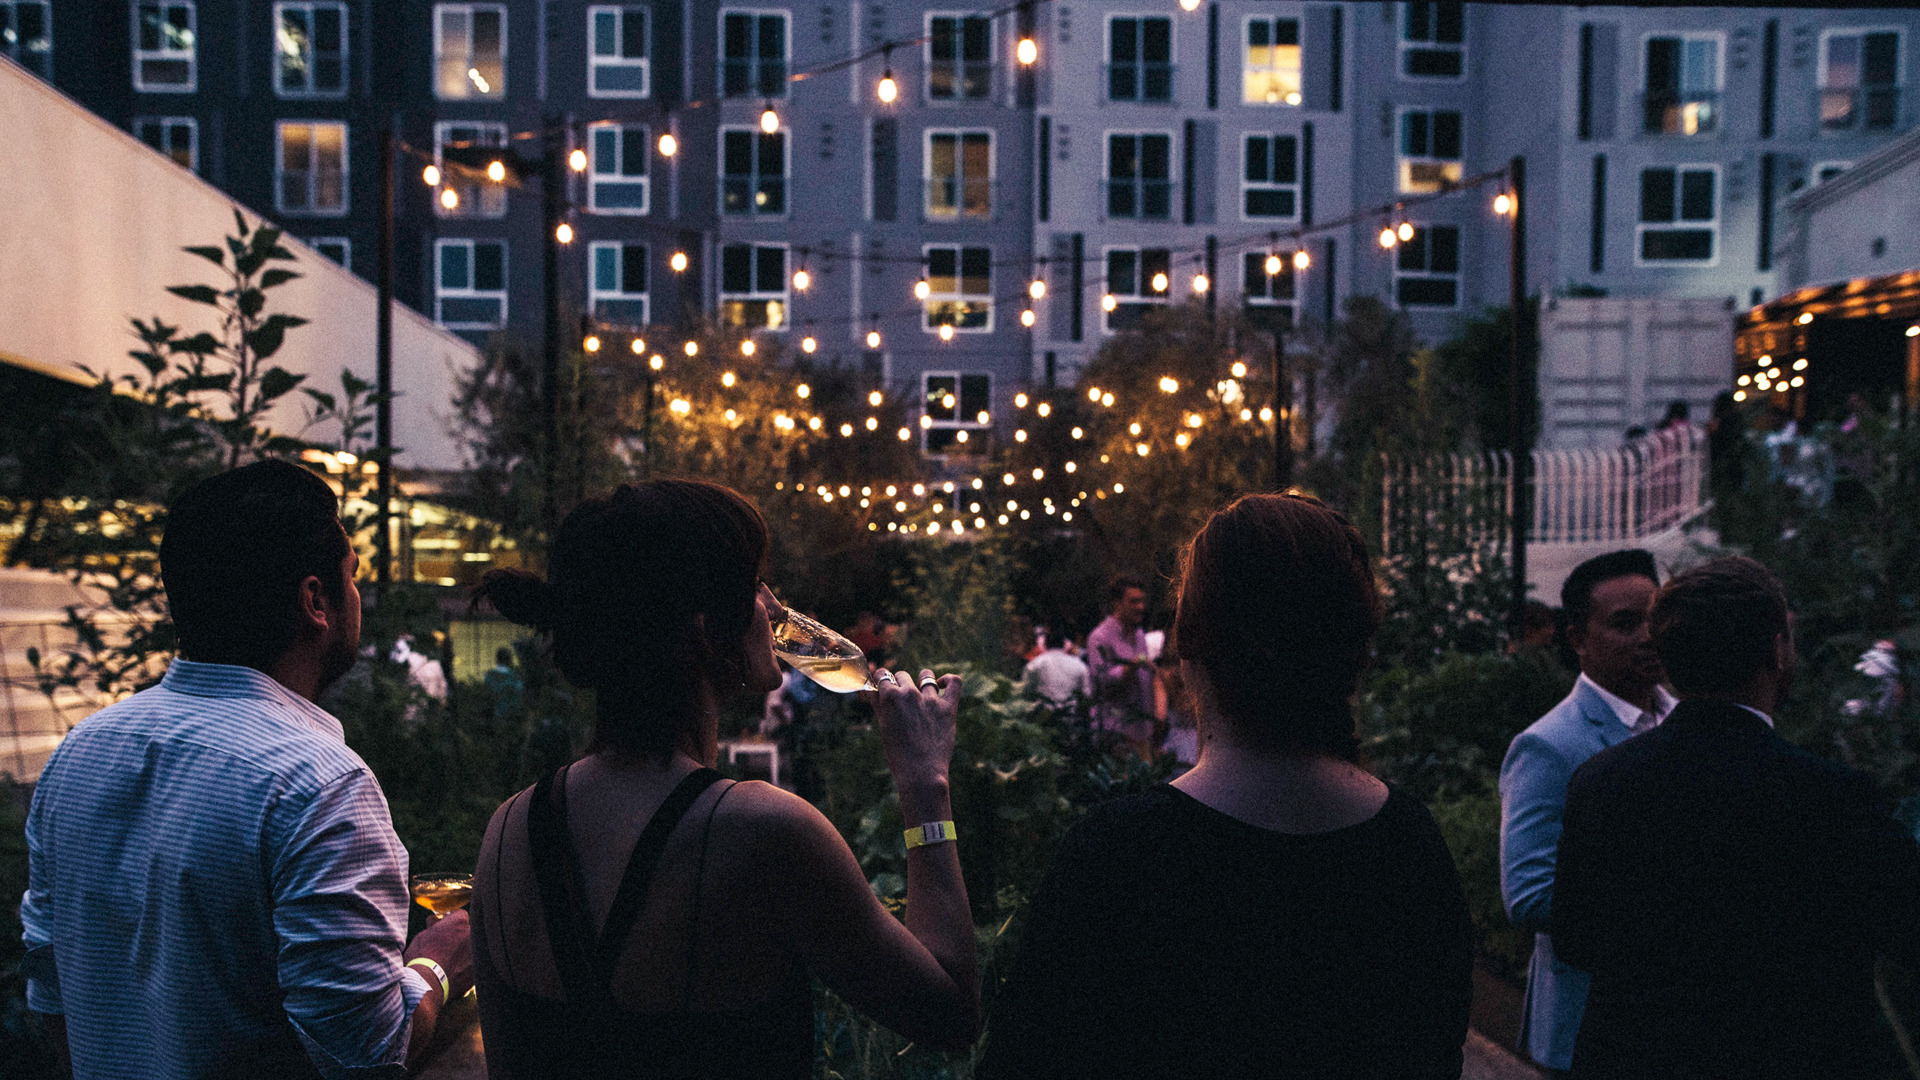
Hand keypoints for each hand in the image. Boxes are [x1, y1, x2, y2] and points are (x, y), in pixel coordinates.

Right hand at [404, 908, 473, 1002]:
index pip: (459, 914)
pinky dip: (465, 965)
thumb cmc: (421, 958)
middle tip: (445, 945)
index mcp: (459, 922)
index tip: (443, 926)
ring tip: (449, 960)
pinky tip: (453, 970)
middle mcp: (472, 934)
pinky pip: (473, 963)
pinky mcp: (478, 969)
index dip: (450, 920)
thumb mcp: (422, 936)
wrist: (427, 984)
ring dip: (463, 950)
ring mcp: (477, 952)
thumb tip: (435, 920)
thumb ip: (434, 925)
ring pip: (471, 947)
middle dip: (458, 935)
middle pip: (467, 930)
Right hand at [862, 668, 961, 795]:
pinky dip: (949, 680)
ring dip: (922, 680)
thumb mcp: (884, 726)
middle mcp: (909, 694)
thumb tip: (870, 687)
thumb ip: (877, 704)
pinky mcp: (948, 708)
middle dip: (901, 684)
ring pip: (926, 676)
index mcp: (890, 698)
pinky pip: (954, 682)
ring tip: (922, 692)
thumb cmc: (898, 754)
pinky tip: (943, 685)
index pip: (883, 675)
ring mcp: (930, 700)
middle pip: (903, 675)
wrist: (921, 774)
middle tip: (903, 701)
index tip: (884, 684)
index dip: (882, 679)